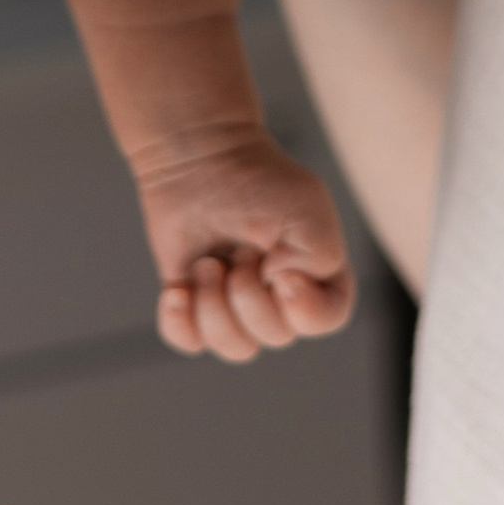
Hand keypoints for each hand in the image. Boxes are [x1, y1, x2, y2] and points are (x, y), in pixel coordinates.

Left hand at [134, 129, 355, 362]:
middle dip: (250, 294)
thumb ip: (317, 266)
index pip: (325, 321)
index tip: (280, 271)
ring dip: (215, 307)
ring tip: (208, 264)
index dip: (303, 308)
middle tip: (240, 251)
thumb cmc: (260, 180)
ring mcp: (235, 302)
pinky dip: (181, 323)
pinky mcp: (195, 300)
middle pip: (274, 337)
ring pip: (234, 348)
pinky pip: (189, 342)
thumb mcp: (308, 216)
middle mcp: (279, 296)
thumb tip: (276, 294)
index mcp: (316, 274)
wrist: (201, 155)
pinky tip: (178, 290)